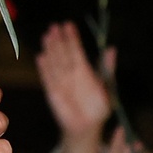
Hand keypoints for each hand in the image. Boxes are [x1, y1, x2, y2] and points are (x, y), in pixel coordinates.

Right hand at [38, 22, 110, 152]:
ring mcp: (61, 83)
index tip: (68, 25)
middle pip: (63, 54)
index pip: (77, 50)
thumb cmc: (99, 106)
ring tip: (47, 36)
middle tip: (54, 26)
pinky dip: (44, 69)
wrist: (88, 126)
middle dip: (59, 40)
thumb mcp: (107, 85)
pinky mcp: (53, 94)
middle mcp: (71, 74)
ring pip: (55, 63)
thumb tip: (111, 48)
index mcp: (84, 70)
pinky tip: (41, 57)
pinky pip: (48, 79)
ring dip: (50, 50)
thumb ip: (107, 67)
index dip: (72, 38)